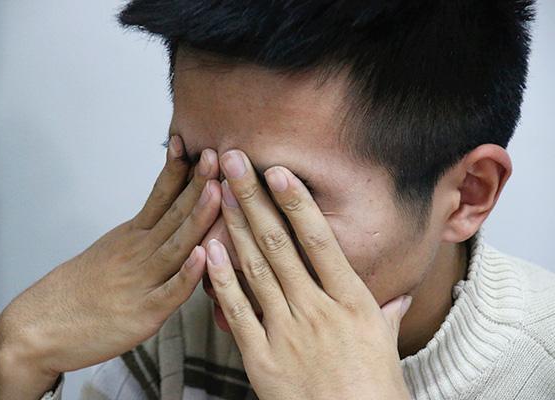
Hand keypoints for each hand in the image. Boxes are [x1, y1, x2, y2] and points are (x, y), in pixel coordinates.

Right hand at [0, 136, 221, 399]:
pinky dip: (186, 274)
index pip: (160, 196)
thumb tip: (170, 212)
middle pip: (173, 213)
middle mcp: (138, 252)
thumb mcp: (113, 249)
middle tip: (216, 154)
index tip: (196, 144)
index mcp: (132, 235)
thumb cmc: (80, 290)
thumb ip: (144, 232)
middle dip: (197, 183)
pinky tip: (203, 255)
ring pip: (177, 244)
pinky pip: (170, 291)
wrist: (40, 326)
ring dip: (198, 216)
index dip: (179, 169)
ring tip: (216, 189)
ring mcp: (142, 281)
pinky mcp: (145, 313)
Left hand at [204, 150, 411, 399]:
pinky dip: (222, 280)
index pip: (319, 241)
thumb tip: (397, 296)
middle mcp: (317, 310)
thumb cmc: (373, 393)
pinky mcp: (262, 358)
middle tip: (234, 163)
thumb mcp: (386, 346)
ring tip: (218, 193)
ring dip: (234, 227)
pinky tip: (209, 250)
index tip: (277, 172)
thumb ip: (386, 314)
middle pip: (279, 244)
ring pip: (256, 269)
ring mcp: (287, 333)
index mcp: (352, 302)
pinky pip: (237, 312)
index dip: (296, 203)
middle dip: (253, 199)